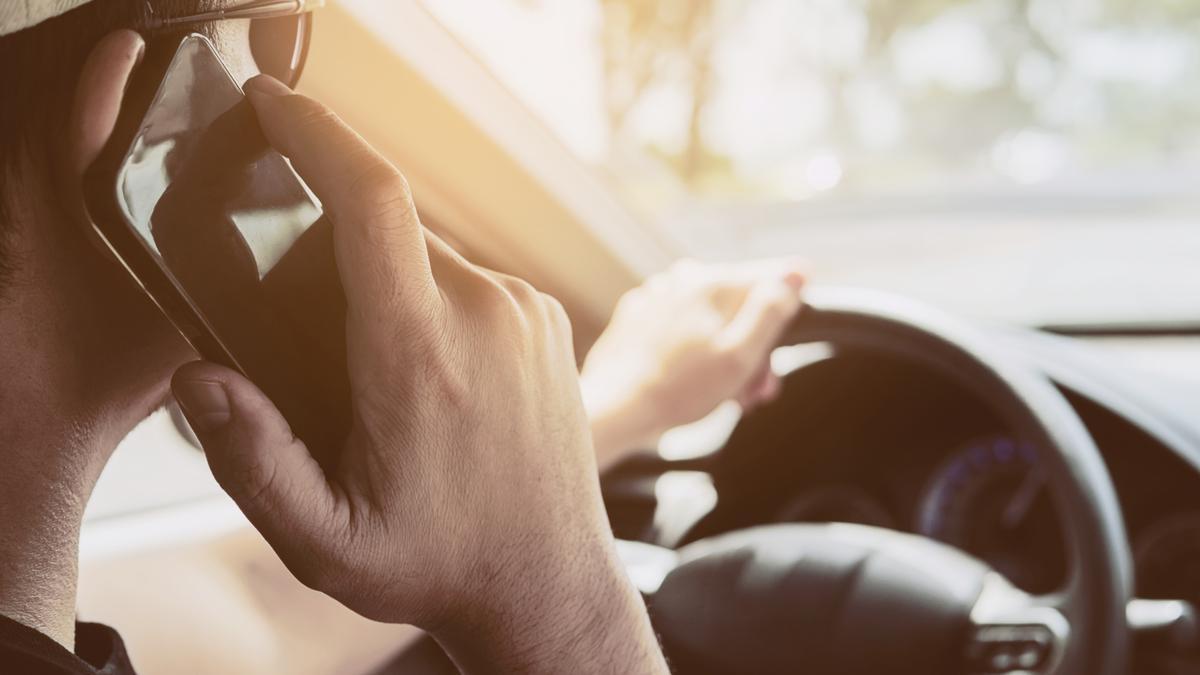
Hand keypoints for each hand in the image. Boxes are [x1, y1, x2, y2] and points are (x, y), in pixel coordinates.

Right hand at [170, 76, 665, 673]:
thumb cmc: (438, 562)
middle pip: (388, 233)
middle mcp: (487, 312)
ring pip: (428, 256)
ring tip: (375, 378)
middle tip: (313, 340)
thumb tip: (200, 377)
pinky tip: (426, 373)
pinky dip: (430, 300)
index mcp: (422, 353)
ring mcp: (526, 311)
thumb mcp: (325, 540)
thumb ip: (253, 461)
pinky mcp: (546, 318)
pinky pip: (469, 278)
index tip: (273, 106)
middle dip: (333, 258)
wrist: (546, 583)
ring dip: (385, 287)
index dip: (316, 134)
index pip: (370, 200)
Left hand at [581, 258, 804, 465]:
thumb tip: (797, 272)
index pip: (774, 279)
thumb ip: (771, 311)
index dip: (786, 316)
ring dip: (726, 352)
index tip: (778, 352)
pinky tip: (693, 382)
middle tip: (755, 391)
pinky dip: (694, 349)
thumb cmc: (680, 389)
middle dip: (754, 346)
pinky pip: (681, 325)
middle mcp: (684, 278)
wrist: (614, 408)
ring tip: (725, 395)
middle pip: (741, 304)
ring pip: (711, 317)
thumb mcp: (740, 356)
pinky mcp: (639, 316)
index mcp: (714, 282)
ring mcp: (658, 294)